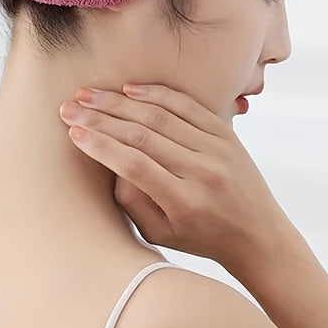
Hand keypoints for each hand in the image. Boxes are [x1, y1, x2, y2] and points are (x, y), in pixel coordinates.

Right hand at [59, 83, 291, 272]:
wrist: (258, 232)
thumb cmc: (203, 237)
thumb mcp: (161, 234)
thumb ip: (132, 201)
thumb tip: (108, 162)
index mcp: (185, 201)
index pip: (134, 166)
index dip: (101, 146)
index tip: (73, 132)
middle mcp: (203, 171)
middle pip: (143, 135)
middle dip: (100, 118)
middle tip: (70, 107)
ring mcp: (217, 147)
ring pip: (161, 116)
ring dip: (120, 102)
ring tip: (89, 94)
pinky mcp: (225, 132)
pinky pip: (186, 105)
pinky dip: (156, 94)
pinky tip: (129, 89)